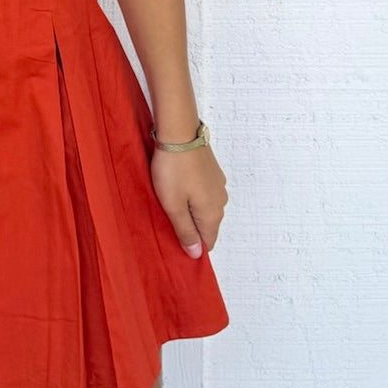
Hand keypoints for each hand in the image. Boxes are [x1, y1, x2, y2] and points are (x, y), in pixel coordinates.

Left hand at [149, 140, 227, 256]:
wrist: (180, 132)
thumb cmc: (173, 169)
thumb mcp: (174, 206)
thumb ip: (185, 231)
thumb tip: (196, 255)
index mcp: (213, 214)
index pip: (208, 243)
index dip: (192, 247)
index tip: (174, 241)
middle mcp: (220, 201)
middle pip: (206, 226)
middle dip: (189, 228)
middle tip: (166, 219)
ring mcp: (218, 185)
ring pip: (204, 208)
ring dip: (189, 210)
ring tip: (169, 201)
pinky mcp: (212, 172)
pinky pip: (203, 193)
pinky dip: (192, 195)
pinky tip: (177, 187)